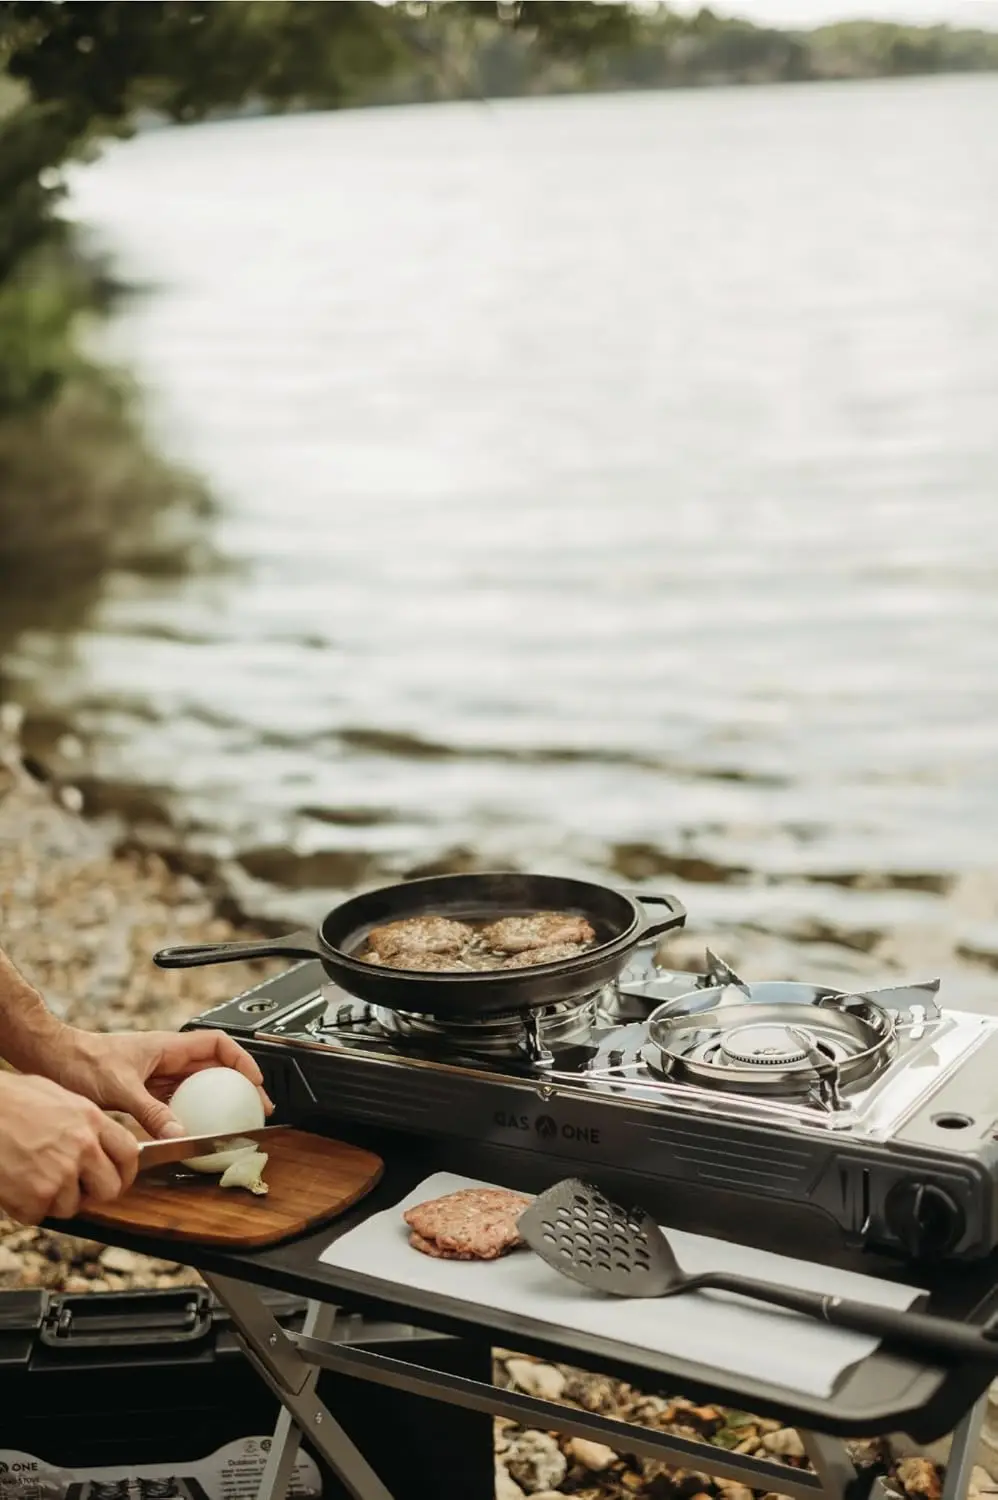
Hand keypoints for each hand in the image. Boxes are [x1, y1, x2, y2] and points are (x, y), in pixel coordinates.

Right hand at [0, 1073, 138, 1223]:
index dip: (125, 1171)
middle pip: (110, 1189)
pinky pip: (39, 1214)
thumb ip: (84, 1122)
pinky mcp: (37, 1195)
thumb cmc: (10, 1100)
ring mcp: (61, 1173)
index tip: (117, 1178)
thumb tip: (100, 1142)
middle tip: (75, 1190)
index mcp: (91, 1119)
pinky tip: (14, 1185)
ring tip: (32, 1178)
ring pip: (71, 1207)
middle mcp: (83, 1147)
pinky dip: (25, 1207)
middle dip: (93, 1194)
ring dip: (53, 1201)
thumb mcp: (58, 1097)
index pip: (129, 1153)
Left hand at [44, 1027, 273, 1139]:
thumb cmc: (82, 1061)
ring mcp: (156, 1074)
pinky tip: (194, 1128)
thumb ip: (151, 1112)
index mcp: (168, 1046)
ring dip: (218, 1100)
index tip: (255, 1082)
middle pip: (214, 1066)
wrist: (53, 1060)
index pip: (218, 1044)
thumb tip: (179, 1134)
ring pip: (198, 1084)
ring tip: (233, 1120)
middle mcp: (166, 1058)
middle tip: (255, 1107)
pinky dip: (192, 1112)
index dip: (242, 1060)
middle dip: (239, 1084)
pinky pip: (177, 1100)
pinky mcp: (144, 1089)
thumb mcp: (120, 1088)